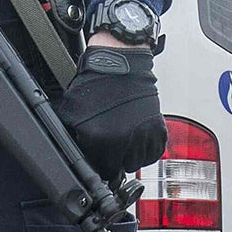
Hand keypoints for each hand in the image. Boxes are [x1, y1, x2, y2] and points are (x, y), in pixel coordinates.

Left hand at [55, 42, 165, 178]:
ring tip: (126, 137)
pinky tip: (139, 135)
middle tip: (114, 143)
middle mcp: (124, 140)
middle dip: (118, 158)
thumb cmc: (96, 84)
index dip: (102, 164)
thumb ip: (74, 137)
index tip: (103, 157)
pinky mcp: (158, 129)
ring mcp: (143, 135)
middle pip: (122, 167)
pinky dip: (148, 147)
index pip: (103, 169)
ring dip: (133, 154)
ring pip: (139, 162)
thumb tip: (72, 154)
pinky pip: (155, 152)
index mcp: (100, 139)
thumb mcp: (72, 112)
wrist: (119, 62)